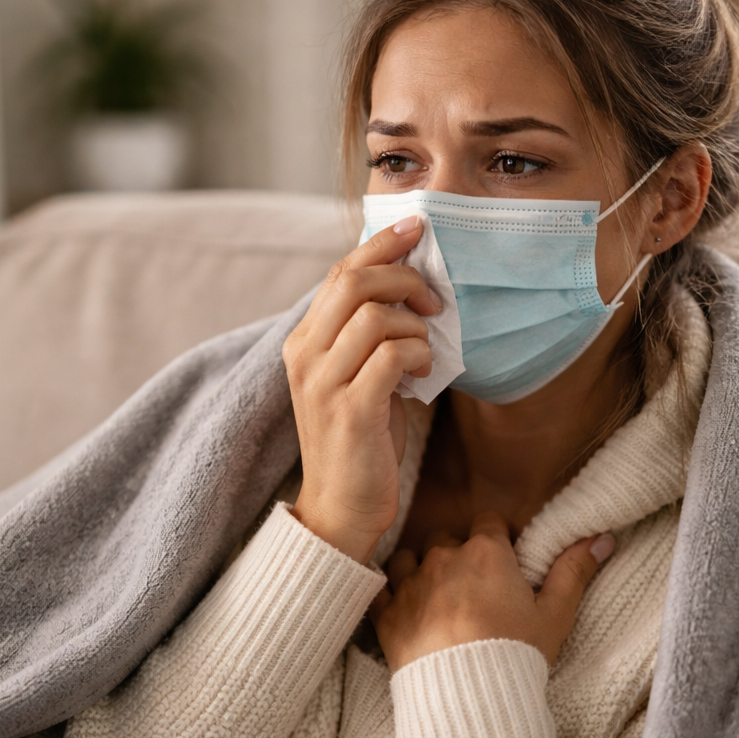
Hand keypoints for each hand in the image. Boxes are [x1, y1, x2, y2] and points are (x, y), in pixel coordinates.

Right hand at [283, 217, 440, 563]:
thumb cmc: (360, 443)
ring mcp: (324, 384)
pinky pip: (392, 356)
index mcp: (303, 343)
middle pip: (354, 282)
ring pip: (376, 316)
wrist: (340, 510)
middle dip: (405, 278)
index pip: (339, 272)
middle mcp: (305, 357)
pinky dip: (418, 355)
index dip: (380, 244)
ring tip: (426, 349)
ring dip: (416, 325)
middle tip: (435, 300)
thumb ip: (369, 336)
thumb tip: (412, 288)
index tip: (417, 227)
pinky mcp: (351, 411)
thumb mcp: (356, 379)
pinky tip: (423, 374)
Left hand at [369, 513, 615, 671]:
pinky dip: (388, 594)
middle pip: (448, 538)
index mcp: (486, 552)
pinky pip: (380, 589)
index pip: (489, 522)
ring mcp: (411, 584)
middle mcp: (443, 558)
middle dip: (458, 554)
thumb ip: (575, 569)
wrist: (468, 699)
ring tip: (437, 595)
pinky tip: (399, 604)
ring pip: (410, 558)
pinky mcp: (387, 614)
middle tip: (473, 586)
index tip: (504, 560)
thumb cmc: (516, 654)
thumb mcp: (555, 613)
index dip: (497, 539)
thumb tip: (602, 537)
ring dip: (421, 569)